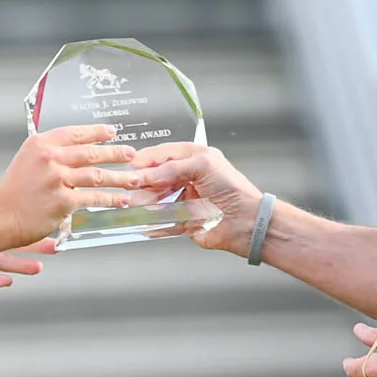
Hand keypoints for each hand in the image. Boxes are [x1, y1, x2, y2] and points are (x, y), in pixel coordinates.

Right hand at [0, 125, 137, 247]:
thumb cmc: (12, 192)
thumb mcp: (26, 161)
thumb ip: (49, 154)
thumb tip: (77, 151)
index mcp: (40, 144)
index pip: (75, 133)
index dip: (97, 132)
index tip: (112, 132)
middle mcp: (49, 158)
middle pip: (91, 152)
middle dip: (116, 153)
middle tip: (131, 154)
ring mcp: (57, 179)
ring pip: (97, 175)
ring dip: (120, 178)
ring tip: (134, 178)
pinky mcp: (63, 201)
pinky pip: (93, 198)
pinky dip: (110, 199)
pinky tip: (121, 200)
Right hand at [130, 143, 261, 254]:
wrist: (247, 222)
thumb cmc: (234, 189)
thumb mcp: (203, 166)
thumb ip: (172, 168)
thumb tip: (147, 174)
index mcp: (194, 159)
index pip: (163, 154)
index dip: (146, 159)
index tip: (130, 166)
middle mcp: (188, 177)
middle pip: (156, 176)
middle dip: (142, 181)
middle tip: (130, 185)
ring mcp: (185, 199)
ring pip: (157, 198)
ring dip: (144, 201)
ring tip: (134, 203)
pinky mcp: (184, 220)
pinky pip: (164, 221)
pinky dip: (153, 223)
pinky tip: (145, 222)